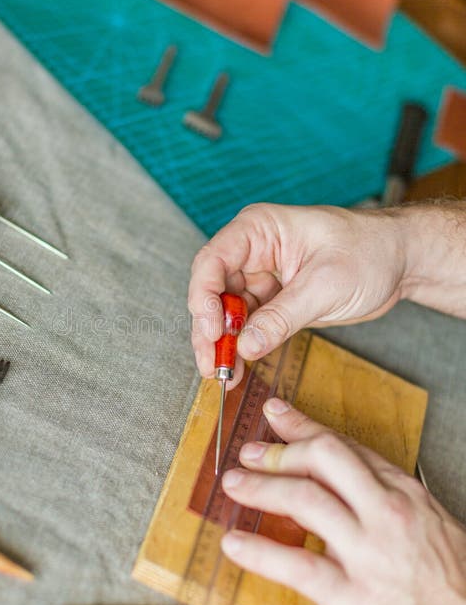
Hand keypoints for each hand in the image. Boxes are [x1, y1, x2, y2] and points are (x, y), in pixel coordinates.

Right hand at [189, 204, 406, 384]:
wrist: (401, 260)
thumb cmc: (370, 250)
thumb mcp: (326, 285)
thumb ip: (282, 316)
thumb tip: (246, 345)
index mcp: (259, 230)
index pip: (212, 261)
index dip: (204, 298)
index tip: (212, 331)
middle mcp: (253, 252)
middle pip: (213, 291)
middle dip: (209, 330)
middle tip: (212, 364)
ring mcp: (261, 277)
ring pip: (226, 313)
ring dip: (223, 344)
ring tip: (223, 374)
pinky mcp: (274, 300)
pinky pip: (248, 326)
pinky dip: (242, 347)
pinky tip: (238, 368)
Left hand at [221, 398, 465, 604]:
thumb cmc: (452, 596)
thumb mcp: (432, 531)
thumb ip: (386, 504)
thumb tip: (343, 484)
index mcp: (406, 496)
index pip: (346, 447)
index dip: (304, 427)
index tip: (276, 414)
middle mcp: (388, 515)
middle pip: (323, 459)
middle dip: (279, 450)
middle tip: (248, 452)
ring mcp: (369, 555)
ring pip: (303, 500)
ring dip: (260, 487)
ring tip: (233, 485)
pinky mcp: (352, 598)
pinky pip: (296, 566)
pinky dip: (258, 552)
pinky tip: (233, 544)